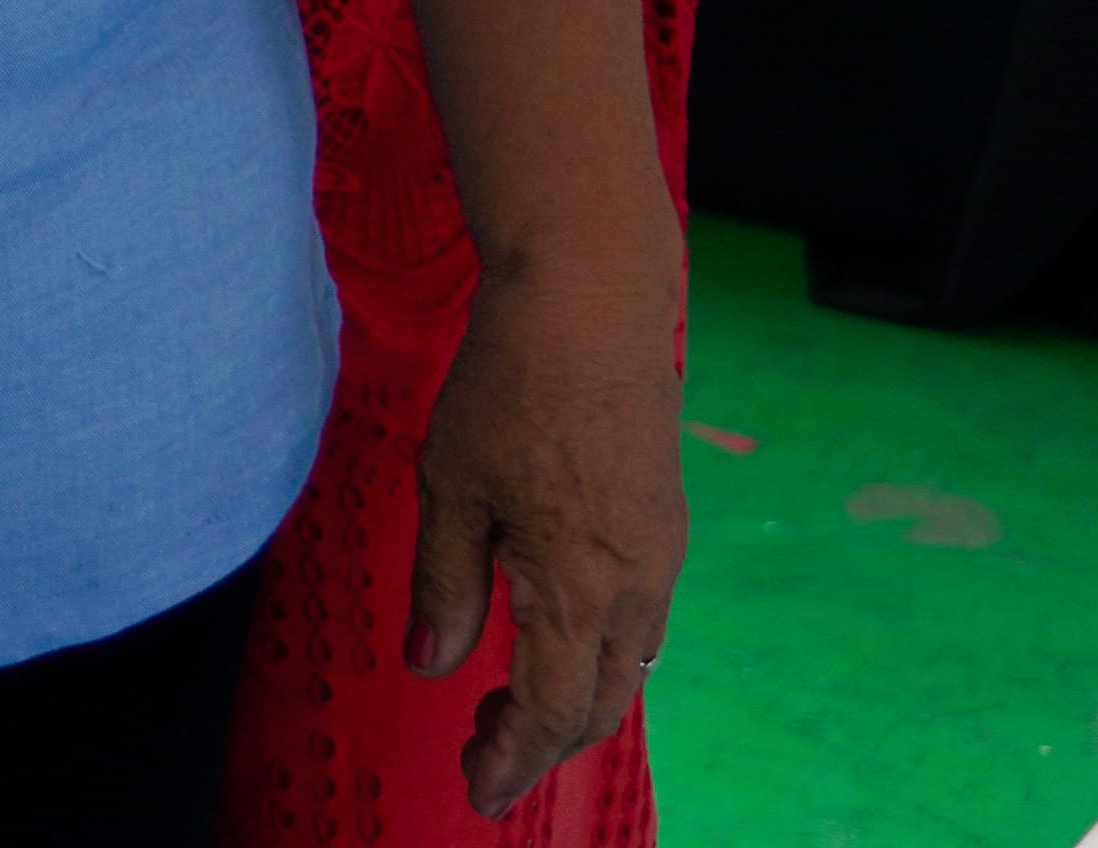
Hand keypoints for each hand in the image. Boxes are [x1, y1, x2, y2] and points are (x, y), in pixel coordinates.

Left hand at [408, 248, 689, 811]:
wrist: (591, 306)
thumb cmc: (508, 390)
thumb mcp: (450, 489)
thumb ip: (445, 586)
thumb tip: (433, 667)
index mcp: (577, 588)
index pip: (553, 710)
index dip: (513, 759)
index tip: (477, 791)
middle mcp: (636, 586)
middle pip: (600, 703)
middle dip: (542, 743)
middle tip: (482, 754)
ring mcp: (661, 556)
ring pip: (629, 666)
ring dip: (575, 700)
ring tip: (507, 705)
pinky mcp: (664, 524)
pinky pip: (641, 621)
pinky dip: (599, 654)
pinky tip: (553, 639)